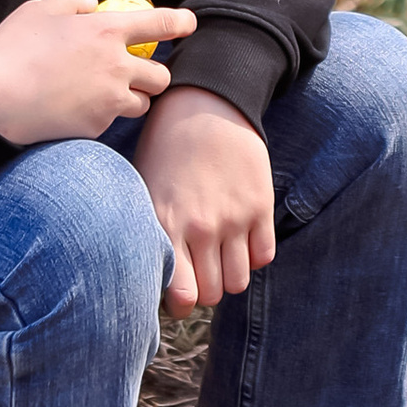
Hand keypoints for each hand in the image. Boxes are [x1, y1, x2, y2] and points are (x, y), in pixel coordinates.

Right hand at [0, 0, 196, 144]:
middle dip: (153, 76)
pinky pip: (112, 121)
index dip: (180, 22)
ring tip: (104, 95)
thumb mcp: (38, 11)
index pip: (160, 23)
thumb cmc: (12, 50)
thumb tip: (90, 6)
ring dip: (131, 99)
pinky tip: (76, 110)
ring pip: (142, 104)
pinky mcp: (97, 127)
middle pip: (161, 75)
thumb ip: (71, 3)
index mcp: (105, 31)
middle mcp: (116, 66)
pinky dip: (102, 116)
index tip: (189, 23)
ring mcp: (110, 100)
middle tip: (134, 75)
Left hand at [132, 83, 276, 310]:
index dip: (180, 303)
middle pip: (212, 294)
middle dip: (204, 289)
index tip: (178, 291)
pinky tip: (239, 239)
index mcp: (167, 224)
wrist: (205, 104)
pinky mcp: (260, 206)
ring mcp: (234, 218)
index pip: (182, 296)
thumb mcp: (143, 188)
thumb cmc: (165, 148)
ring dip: (228, 275)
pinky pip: (264, 256)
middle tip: (198, 271)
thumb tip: (150, 276)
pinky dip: (252, 255)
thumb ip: (150, 233)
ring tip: (218, 257)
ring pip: (238, 281)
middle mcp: (202, 227)